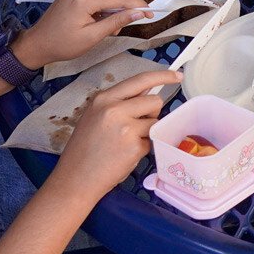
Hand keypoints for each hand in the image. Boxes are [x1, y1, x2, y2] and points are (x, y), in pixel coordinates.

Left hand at [8, 0, 157, 68]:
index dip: (137, 5)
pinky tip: (103, 21)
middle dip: (126, 8)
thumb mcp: (92, 37)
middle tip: (132, 25)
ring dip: (115, 8)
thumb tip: (138, 13)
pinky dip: (104, 7)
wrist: (38, 43)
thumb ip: (116, 22)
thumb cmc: (63, 44)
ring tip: (112, 28)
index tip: (152, 13)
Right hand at [50, 69, 179, 200]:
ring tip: (126, 143)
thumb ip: (118, 104)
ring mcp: (126, 128)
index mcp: (103, 99)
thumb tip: (146, 93)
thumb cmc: (84, 149)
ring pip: (155, 121)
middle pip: (154, 101)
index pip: (139, 80)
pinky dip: (143, 148)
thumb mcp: (94, 117)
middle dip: (152, 113)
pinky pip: (151, 141)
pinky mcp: (134, 147)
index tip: (177, 75)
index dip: (162, 76)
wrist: (75, 178)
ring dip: (147, 132)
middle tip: (136, 127)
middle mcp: (114, 110)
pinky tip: (125, 155)